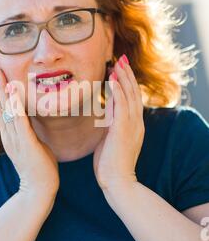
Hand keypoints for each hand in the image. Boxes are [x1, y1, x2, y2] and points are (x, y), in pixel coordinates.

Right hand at [0, 63, 59, 204]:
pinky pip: (19, 122)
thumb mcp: (32, 142)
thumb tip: (28, 115)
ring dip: (0, 89)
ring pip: (5, 110)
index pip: (1, 106)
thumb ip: (28, 128)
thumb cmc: (39, 166)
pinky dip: (15, 106)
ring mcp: (15, 139)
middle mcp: (8, 134)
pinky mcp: (25, 144)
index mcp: (10, 133)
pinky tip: (13, 92)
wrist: (40, 190)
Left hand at [93, 54, 144, 192]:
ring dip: (123, 78)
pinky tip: (111, 79)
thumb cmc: (111, 164)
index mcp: (134, 125)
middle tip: (121, 59)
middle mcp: (136, 123)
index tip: (120, 69)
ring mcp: (132, 126)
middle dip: (127, 75)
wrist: (117, 182)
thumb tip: (105, 117)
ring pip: (129, 95)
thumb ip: (111, 127)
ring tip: (116, 63)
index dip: (128, 83)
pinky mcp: (122, 129)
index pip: (133, 99)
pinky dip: (117, 90)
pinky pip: (121, 105)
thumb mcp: (112, 141)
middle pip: (134, 93)